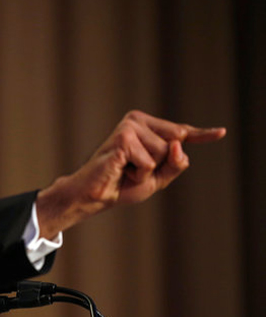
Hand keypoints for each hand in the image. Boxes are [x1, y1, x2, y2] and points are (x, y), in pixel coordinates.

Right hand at [36, 110, 225, 237]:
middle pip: (176, 142)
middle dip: (162, 163)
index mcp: (146, 126)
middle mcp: (137, 121)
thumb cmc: (122, 184)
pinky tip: (120, 170)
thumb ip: (175, 163)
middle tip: (135, 169)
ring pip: (163, 153)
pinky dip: (137, 174)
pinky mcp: (123, 139)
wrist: (96, 195)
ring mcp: (130, 128)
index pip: (179, 132)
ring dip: (146, 171)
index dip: (201, 135)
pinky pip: (149, 162)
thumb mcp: (158, 177)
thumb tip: (179, 145)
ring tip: (125, 170)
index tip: (220, 132)